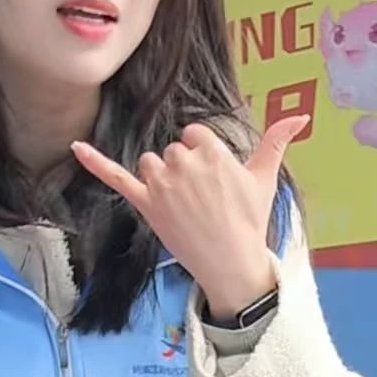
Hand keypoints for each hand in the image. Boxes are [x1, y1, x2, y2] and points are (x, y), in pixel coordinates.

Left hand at [72, 116, 307, 318]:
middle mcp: (185, 164)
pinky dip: (95, 161)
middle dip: (186, 169)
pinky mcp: (145, 203)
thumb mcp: (265, 178)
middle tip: (204, 199)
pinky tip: (75, 146)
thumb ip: (278, 141)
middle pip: (175, 149)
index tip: (215, 179)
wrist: (230, 262)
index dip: (205, 155)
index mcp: (213, 153)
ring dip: (162, 176)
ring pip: (152, 161)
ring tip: (183, 203)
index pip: (196, 135)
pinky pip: (116, 177)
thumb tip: (301, 115)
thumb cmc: (249, 220)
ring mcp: (163, 184)